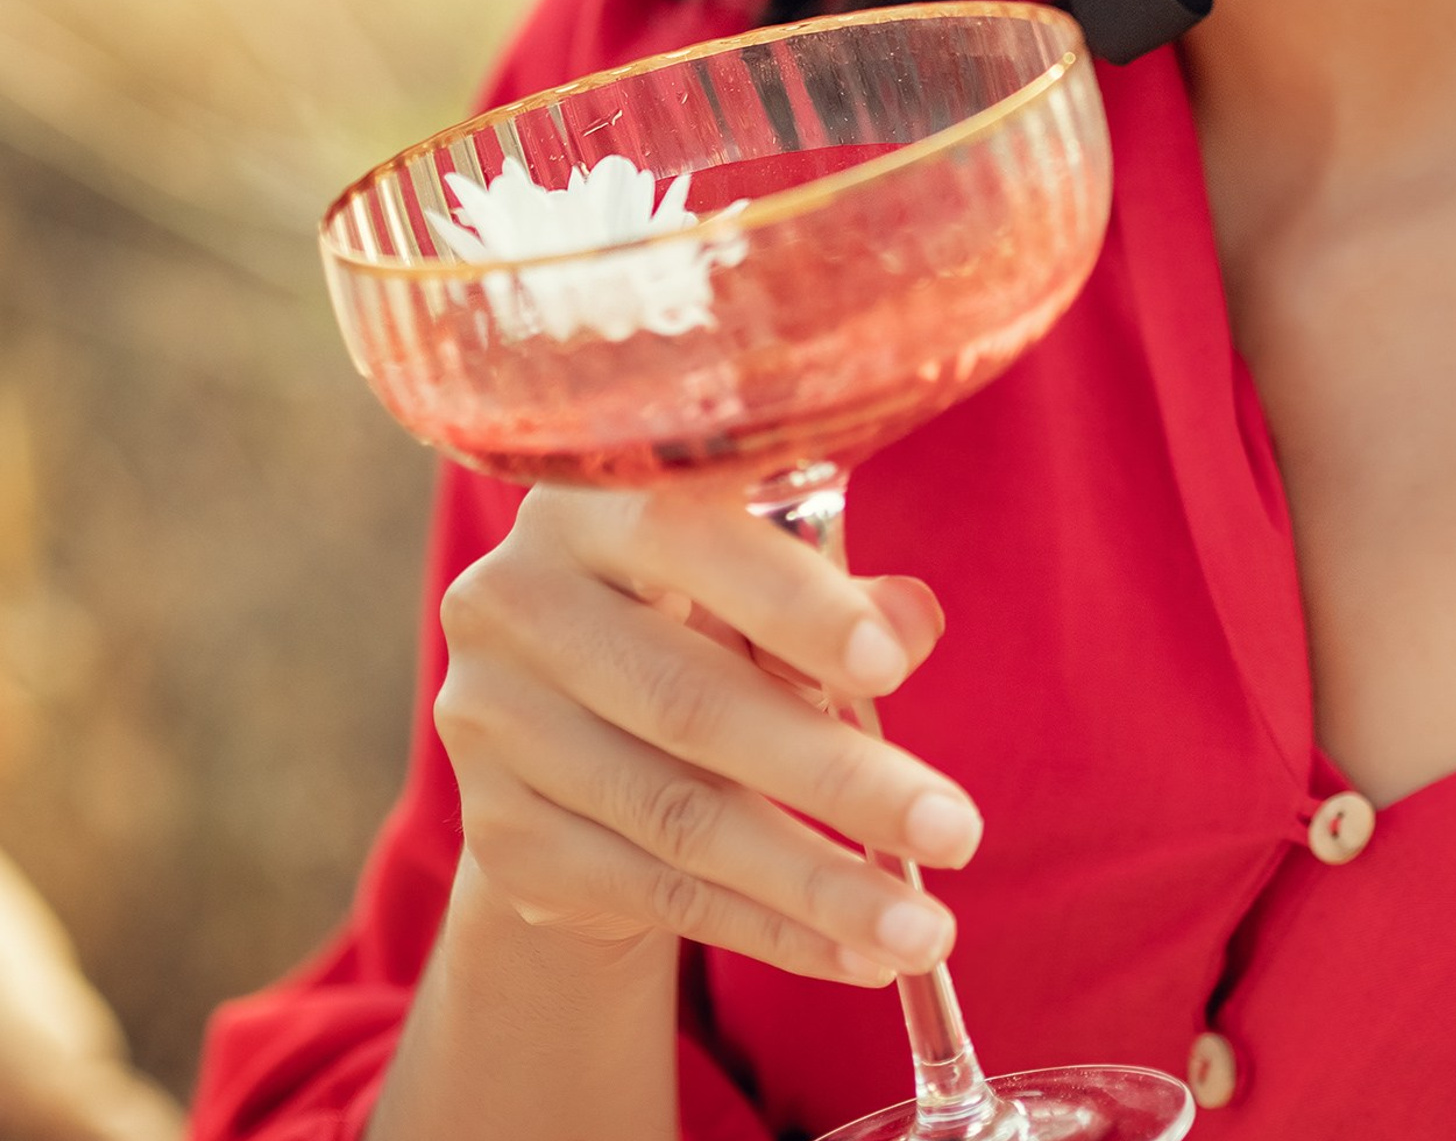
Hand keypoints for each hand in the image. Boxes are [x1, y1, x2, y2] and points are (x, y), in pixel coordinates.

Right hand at [433, 482, 978, 986]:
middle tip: (960, 830)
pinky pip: (658, 893)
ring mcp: (495, 724)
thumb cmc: (695, 614)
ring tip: (925, 928)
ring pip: (679, 819)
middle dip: (837, 776)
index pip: (683, 537)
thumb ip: (834, 594)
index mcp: (586, 501)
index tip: (890, 667)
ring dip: (817, 883)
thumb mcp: (758, 580)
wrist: (562, 720)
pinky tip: (859, 954)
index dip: (788, 603)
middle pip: (689, 703)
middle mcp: (515, 602)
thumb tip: (909, 624)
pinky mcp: (504, 835)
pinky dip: (771, 929)